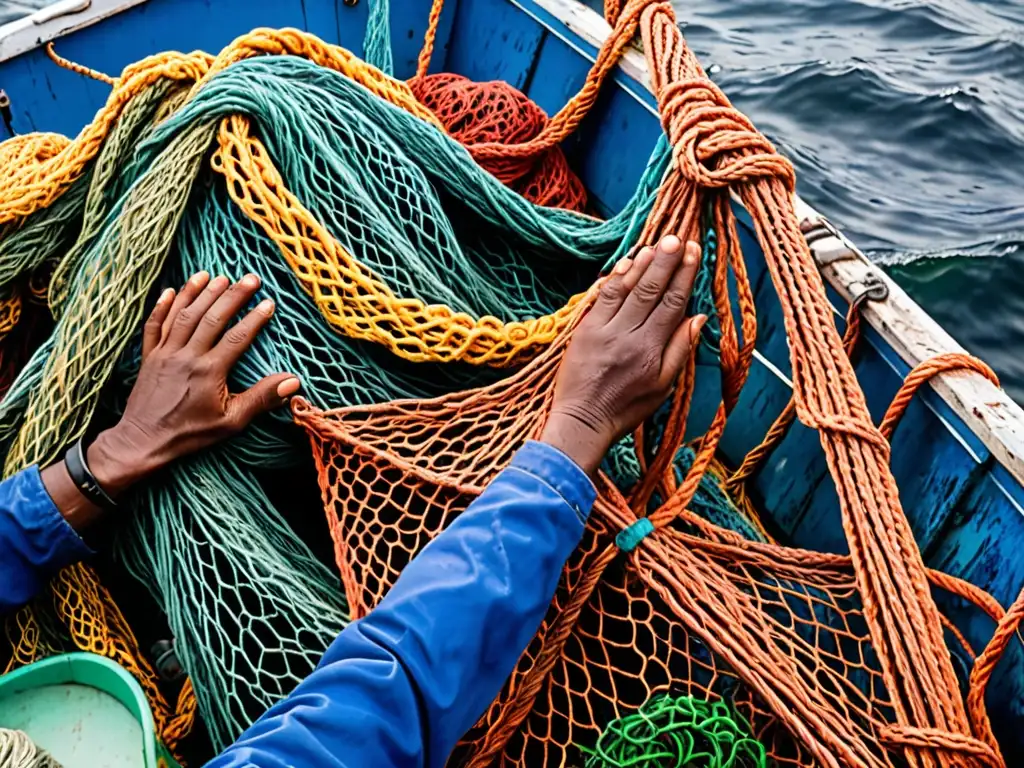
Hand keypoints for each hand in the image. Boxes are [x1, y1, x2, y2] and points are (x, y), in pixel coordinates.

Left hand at [85, 271, 299, 495]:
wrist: (143, 442)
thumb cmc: (190, 434)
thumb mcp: (232, 421)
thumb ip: (262, 398)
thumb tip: (293, 382)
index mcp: (209, 371)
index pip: (237, 337)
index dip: (254, 318)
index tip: (269, 303)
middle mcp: (186, 356)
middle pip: (211, 317)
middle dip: (232, 295)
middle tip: (249, 278)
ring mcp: (165, 353)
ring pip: (183, 315)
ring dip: (200, 292)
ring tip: (215, 275)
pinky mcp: (149, 357)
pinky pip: (154, 325)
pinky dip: (163, 306)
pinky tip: (173, 290)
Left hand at [540, 235, 705, 475]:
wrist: (582, 421)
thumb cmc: (625, 409)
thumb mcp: (663, 386)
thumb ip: (681, 350)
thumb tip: (700, 318)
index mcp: (651, 350)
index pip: (672, 304)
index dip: (684, 276)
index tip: (693, 252)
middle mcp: (628, 336)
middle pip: (651, 291)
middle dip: (665, 261)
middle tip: (677, 237)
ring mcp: (603, 331)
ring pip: (626, 289)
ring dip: (641, 264)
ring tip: (655, 244)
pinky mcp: (583, 330)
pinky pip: (602, 297)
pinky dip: (616, 278)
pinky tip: (626, 262)